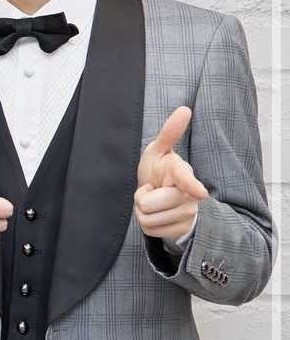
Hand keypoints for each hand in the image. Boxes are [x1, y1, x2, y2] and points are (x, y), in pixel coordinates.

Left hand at [134, 106, 207, 239]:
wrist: (162, 195)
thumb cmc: (159, 169)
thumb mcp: (159, 151)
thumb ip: (170, 133)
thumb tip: (184, 109)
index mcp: (182, 173)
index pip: (186, 180)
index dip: (191, 185)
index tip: (199, 192)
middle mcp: (190, 196)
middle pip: (149, 204)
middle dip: (141, 198)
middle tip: (151, 190)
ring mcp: (188, 214)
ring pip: (148, 219)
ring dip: (143, 212)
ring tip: (154, 202)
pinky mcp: (181, 230)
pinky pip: (150, 230)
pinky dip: (147, 223)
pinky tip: (157, 215)